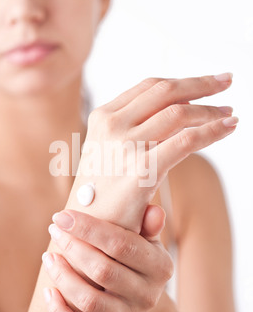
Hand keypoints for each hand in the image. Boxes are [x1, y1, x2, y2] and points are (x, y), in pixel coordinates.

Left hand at [42, 206, 171, 311]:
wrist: (134, 297)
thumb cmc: (132, 257)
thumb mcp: (144, 238)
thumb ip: (147, 223)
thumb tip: (154, 212)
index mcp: (160, 266)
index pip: (122, 244)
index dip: (88, 229)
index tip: (61, 216)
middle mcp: (149, 295)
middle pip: (103, 271)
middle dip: (72, 248)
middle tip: (54, 231)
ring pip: (89, 300)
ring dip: (63, 276)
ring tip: (49, 257)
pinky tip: (48, 291)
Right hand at [65, 74, 236, 233]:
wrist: (81, 230)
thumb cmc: (99, 195)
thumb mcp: (107, 153)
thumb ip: (134, 131)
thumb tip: (177, 114)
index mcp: (102, 117)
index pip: (150, 87)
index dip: (183, 82)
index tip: (206, 83)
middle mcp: (111, 125)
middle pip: (165, 91)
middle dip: (201, 84)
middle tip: (226, 81)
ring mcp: (124, 145)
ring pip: (179, 113)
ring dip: (210, 109)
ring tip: (230, 112)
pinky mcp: (141, 170)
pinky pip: (186, 141)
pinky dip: (212, 131)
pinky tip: (230, 127)